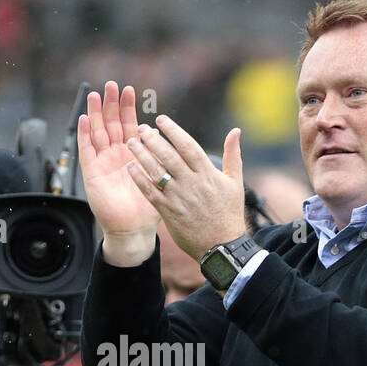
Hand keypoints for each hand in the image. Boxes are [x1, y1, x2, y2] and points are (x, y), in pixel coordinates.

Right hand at [77, 81, 160, 260]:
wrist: (133, 230)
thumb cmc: (148, 208)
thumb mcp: (160, 177)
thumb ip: (162, 157)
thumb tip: (166, 134)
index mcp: (133, 154)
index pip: (129, 124)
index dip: (128, 107)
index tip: (129, 89)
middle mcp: (116, 155)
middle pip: (111, 124)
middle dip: (110, 104)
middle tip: (111, 85)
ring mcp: (103, 163)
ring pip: (97, 133)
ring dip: (94, 114)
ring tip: (94, 95)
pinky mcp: (92, 174)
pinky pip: (86, 151)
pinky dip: (84, 136)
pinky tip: (83, 120)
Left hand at [124, 115, 248, 260]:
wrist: (222, 245)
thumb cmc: (229, 213)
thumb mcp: (235, 182)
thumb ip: (233, 155)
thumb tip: (236, 130)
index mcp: (207, 173)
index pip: (187, 145)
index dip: (172, 130)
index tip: (160, 120)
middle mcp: (191, 183)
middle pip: (168, 155)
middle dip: (152, 139)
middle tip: (140, 128)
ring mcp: (179, 197)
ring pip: (156, 171)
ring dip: (141, 155)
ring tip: (131, 143)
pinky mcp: (169, 212)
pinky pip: (150, 192)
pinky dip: (139, 179)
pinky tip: (130, 167)